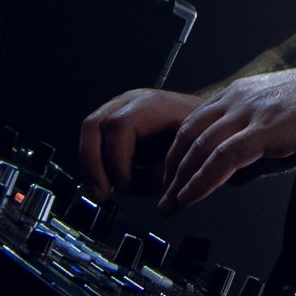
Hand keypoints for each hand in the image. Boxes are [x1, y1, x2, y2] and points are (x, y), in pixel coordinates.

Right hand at [78, 84, 196, 197]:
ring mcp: (121, 106)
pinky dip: (96, 161)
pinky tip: (107, 181)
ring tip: (103, 190)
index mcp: (154, 106)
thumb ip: (159, 178)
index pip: (118, 127)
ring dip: (91, 165)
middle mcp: (133, 101)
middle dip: (93, 164)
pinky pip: (94, 138)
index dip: (117, 161)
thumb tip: (133, 193)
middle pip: (94, 125)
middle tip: (102, 194)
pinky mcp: (114, 118)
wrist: (206, 123)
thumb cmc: (199, 141)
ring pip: (89, 131)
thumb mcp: (184, 164)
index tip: (125, 186)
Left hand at [153, 59, 295, 211]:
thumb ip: (259, 139)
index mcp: (244, 92)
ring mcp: (252, 112)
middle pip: (189, 134)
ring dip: (179, 179)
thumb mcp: (285, 117)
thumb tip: (241, 169)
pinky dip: (201, 181)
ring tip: (170, 203)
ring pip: (199, 147)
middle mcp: (242, 97)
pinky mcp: (266, 129)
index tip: (170, 175)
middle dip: (170, 168)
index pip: (196, 121)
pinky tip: (190, 197)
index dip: (178, 151)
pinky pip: (222, 159)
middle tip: (161, 194)